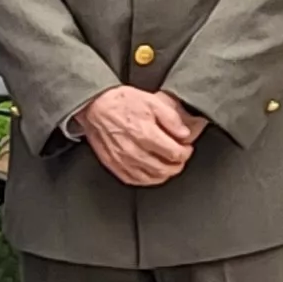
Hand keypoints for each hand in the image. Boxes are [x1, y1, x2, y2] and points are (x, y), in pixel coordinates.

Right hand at [78, 85, 196, 187]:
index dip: (185, 152)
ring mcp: (123, 160)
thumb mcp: (151, 101)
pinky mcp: (114, 165)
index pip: (174, 154)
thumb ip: (171, 118)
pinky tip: (151, 173)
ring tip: (168, 165)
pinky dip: (147, 180)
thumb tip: (184, 134)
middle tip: (180, 158)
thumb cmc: (121, 102)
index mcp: (145, 134)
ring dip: (164, 174)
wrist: (96, 106)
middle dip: (177, 165)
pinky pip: (134, 180)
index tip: (186, 148)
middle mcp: (134, 151)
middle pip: (164, 169)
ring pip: (151, 178)